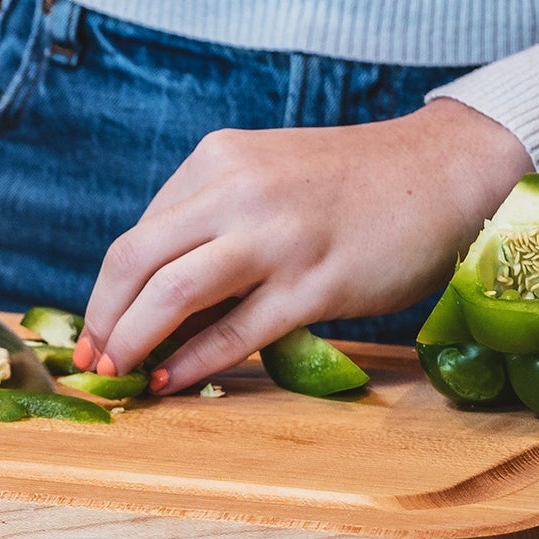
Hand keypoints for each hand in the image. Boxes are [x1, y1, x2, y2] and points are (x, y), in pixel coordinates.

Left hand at [73, 99, 532, 392]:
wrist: (447, 171)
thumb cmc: (353, 185)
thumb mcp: (268, 176)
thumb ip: (213, 220)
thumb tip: (153, 295)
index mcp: (219, 159)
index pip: (139, 234)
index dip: (108, 291)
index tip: (97, 329)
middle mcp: (239, 190)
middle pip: (134, 260)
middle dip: (103, 319)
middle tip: (91, 360)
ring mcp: (277, 237)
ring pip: (173, 295)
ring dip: (132, 342)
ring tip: (118, 373)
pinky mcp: (316, 283)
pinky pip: (236, 331)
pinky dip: (191, 360)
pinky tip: (170, 378)